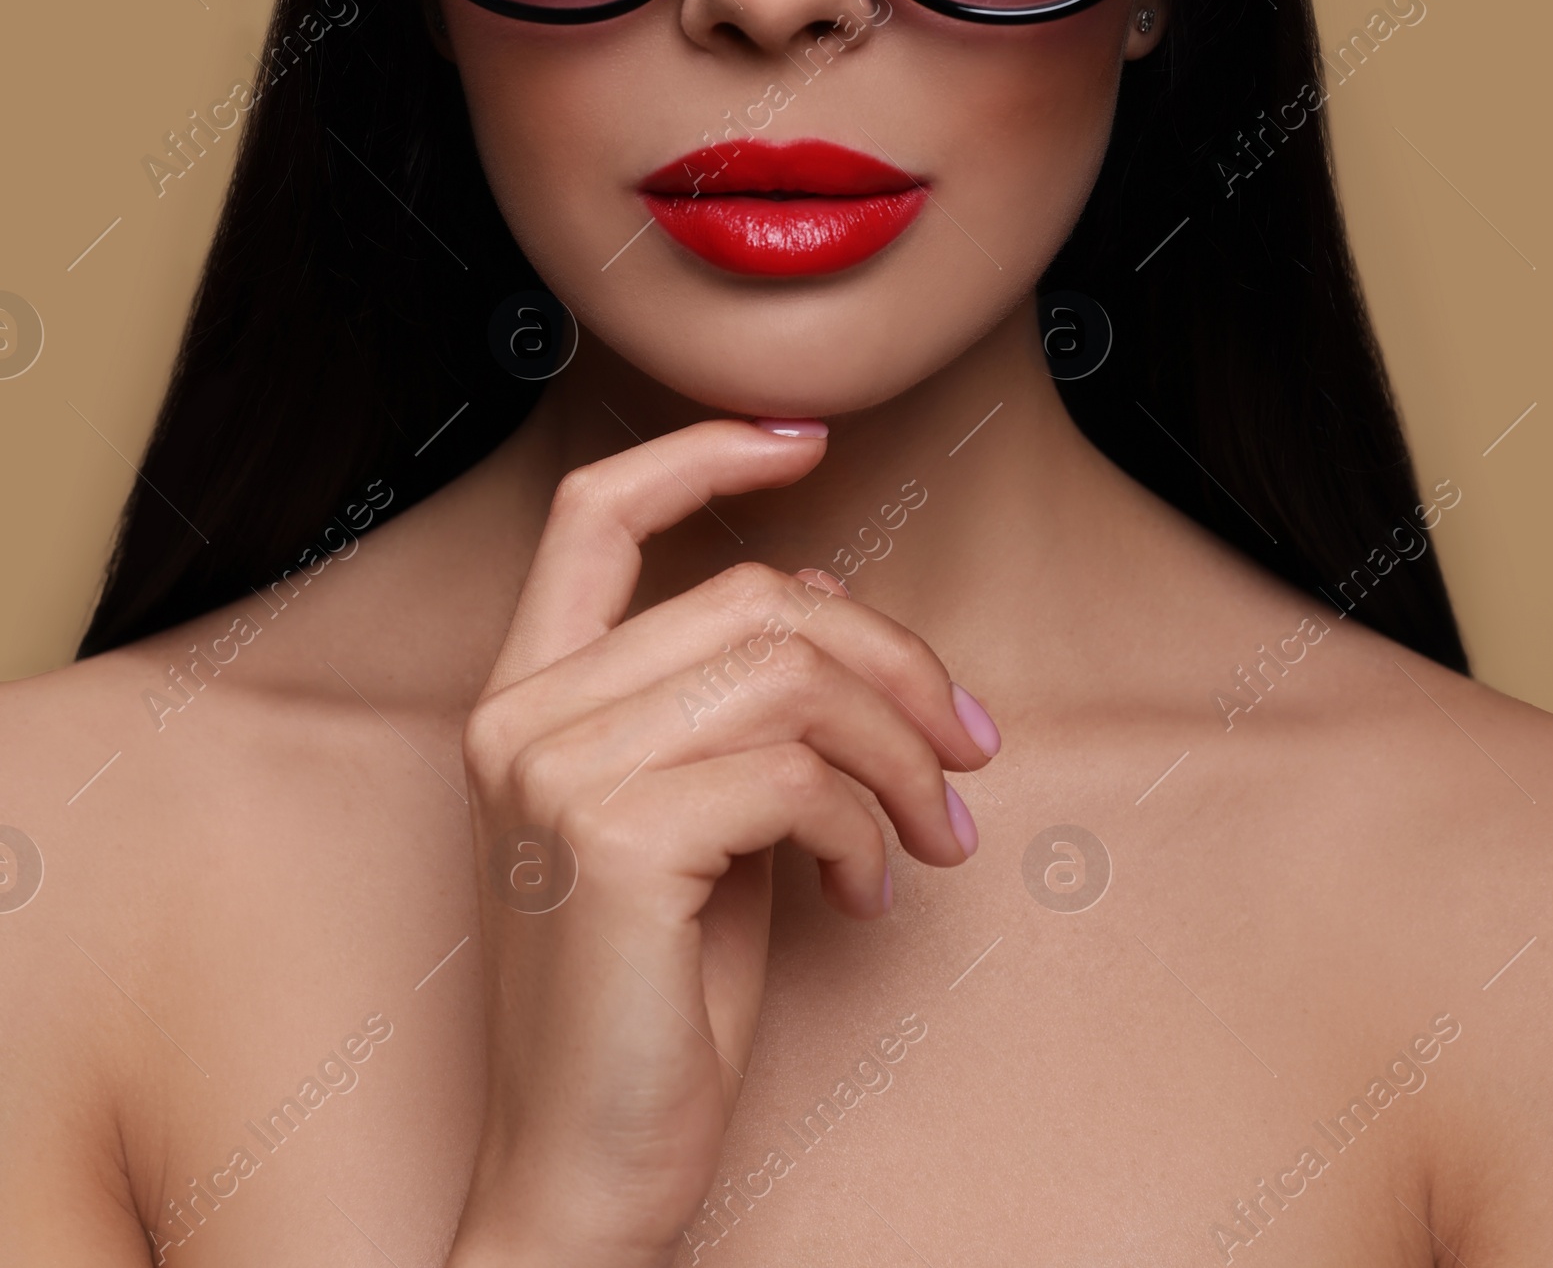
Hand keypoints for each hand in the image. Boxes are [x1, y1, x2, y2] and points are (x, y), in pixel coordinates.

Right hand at [445, 418, 993, 1266]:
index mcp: (527, 696)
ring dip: (901, 754)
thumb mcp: (700, 820)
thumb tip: (827, 598)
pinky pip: (799, 777)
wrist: (586, 1175)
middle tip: (966, 747)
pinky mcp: (613, 839)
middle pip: (754, 599)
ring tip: (930, 834)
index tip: (807, 441)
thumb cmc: (649, 1006)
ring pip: (791, 677)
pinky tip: (866, 895)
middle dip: (893, 662)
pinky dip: (869, 830)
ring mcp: (555, 771)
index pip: (596, 512)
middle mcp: (522, 715)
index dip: (703, 455)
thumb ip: (735, 704)